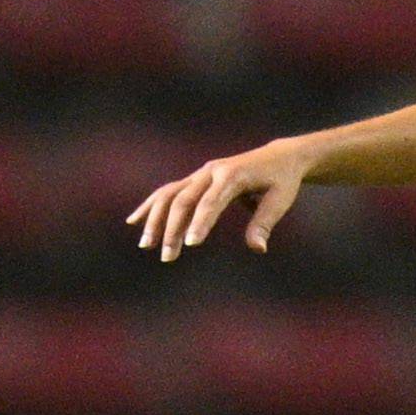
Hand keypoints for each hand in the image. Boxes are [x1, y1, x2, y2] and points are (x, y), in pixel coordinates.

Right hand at [130, 144, 309, 260]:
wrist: (279, 157)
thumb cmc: (282, 181)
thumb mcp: (280, 200)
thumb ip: (265, 222)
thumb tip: (257, 248)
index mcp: (232, 175)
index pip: (211, 202)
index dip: (200, 222)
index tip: (190, 244)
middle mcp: (211, 172)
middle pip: (184, 199)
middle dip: (173, 229)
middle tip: (168, 257)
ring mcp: (201, 174)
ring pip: (170, 194)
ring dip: (155, 219)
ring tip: (146, 245)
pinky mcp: (196, 179)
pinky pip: (169, 191)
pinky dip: (151, 205)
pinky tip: (133, 221)